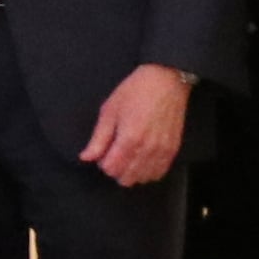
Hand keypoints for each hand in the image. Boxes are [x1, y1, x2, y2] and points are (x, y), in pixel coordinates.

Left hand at [80, 64, 191, 186]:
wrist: (166, 81)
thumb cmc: (135, 92)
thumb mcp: (109, 111)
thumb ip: (98, 139)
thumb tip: (86, 158)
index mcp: (129, 139)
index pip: (111, 169)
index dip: (103, 163)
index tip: (103, 152)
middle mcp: (147, 149)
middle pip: (127, 178)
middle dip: (116, 170)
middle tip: (114, 154)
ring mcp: (162, 150)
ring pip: (143, 178)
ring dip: (132, 172)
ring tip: (128, 157)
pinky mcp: (173, 149)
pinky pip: (159, 172)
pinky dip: (148, 172)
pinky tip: (142, 161)